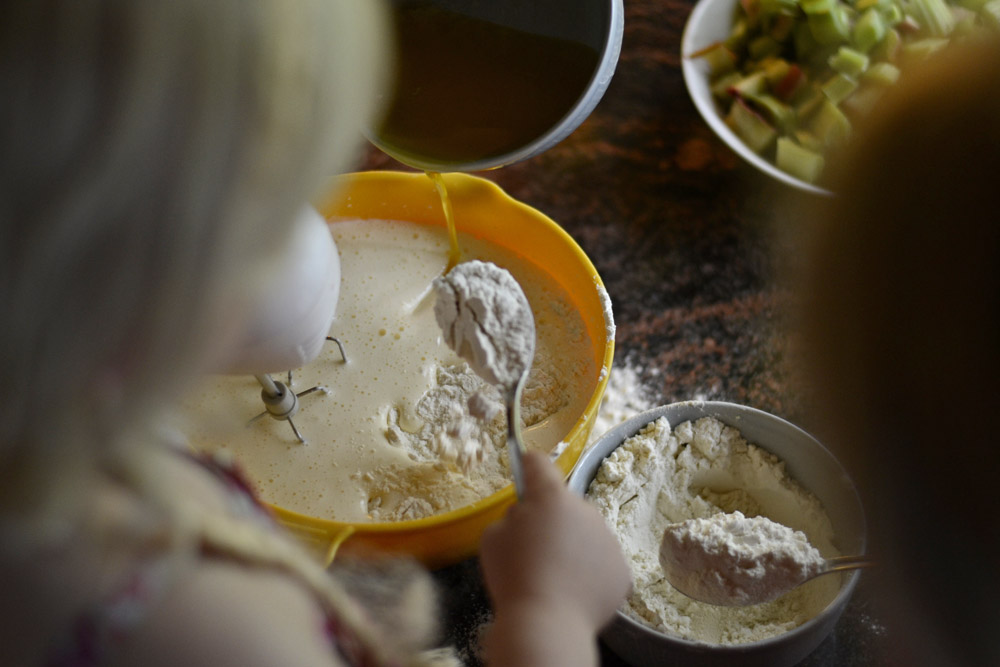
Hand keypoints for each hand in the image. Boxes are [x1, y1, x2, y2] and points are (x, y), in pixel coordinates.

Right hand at [480, 450, 630, 628]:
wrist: (547, 624)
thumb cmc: (512, 577)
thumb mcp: (492, 537)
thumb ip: (512, 518)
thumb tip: (527, 519)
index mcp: (552, 498)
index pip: (540, 465)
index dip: (529, 465)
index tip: (526, 465)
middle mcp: (587, 511)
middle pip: (565, 506)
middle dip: (551, 520)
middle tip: (533, 550)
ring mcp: (609, 541)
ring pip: (586, 535)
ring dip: (573, 547)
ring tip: (554, 578)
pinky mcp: (622, 570)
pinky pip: (601, 564)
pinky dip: (589, 574)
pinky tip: (572, 592)